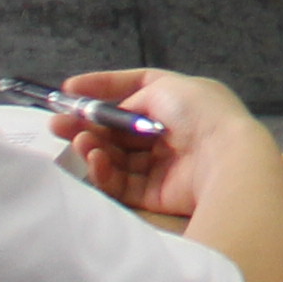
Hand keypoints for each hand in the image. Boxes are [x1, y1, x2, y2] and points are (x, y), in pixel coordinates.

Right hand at [50, 68, 275, 225]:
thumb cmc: (199, 114)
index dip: (104, 87)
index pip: (137, 89)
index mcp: (180, 102)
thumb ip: (133, 97)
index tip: (69, 90)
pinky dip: (105, 172)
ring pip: (117, 156)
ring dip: (93, 148)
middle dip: (88, 125)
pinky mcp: (155, 195)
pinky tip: (94, 160)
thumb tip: (114, 112)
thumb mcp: (164, 88)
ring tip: (77, 142)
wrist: (226, 158)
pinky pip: (122, 182)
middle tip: (57, 125)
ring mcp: (163, 164)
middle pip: (121, 129)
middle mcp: (171, 132)